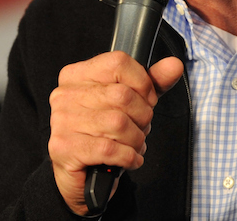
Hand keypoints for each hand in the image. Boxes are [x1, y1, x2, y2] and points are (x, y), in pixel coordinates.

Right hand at [48, 52, 183, 214]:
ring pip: (118, 123)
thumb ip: (152, 83)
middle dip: (143, 116)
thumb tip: (173, 65)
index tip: (147, 100)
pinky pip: (110, 149)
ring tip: (134, 144)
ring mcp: (62, 120)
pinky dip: (128, 156)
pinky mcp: (64, 147)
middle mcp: (66, 94)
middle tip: (141, 127)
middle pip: (122, 95)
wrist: (79, 175)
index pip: (119, 62)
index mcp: (78, 75)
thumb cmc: (103, 134)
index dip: (143, 83)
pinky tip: (129, 158)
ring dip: (136, 139)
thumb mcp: (130, 103)